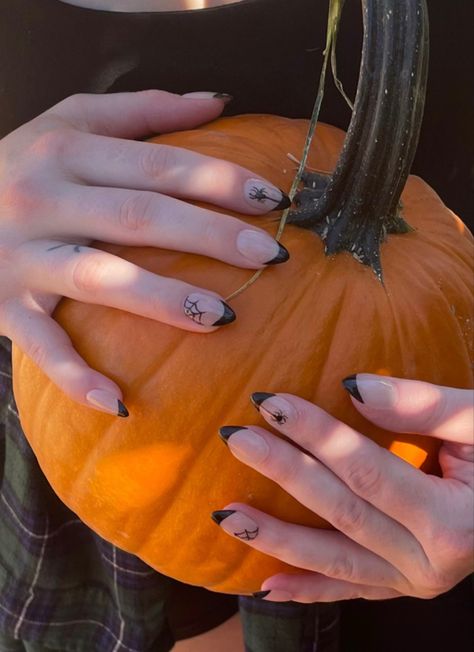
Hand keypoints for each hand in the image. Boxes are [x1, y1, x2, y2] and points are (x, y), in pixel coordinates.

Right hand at [0, 90, 289, 415]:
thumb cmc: (21, 164)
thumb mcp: (71, 121)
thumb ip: (144, 109)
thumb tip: (217, 101)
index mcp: (66, 151)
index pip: (158, 165)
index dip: (218, 181)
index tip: (273, 200)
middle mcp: (43, 199)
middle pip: (140, 217)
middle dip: (210, 235)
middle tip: (271, 255)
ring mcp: (22, 257)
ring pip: (100, 277)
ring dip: (161, 299)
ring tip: (222, 316)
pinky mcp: (4, 306)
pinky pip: (43, 346)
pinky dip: (76, 376)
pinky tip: (119, 403)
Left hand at [213, 375, 473, 600]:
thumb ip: (423, 405)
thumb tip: (352, 386)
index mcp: (455, 520)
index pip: (368, 472)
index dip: (318, 436)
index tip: (270, 402)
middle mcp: (433, 563)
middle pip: (341, 512)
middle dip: (286, 473)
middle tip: (237, 438)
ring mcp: (417, 581)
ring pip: (335, 560)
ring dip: (278, 539)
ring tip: (226, 515)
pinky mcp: (405, 585)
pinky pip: (351, 591)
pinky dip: (309, 591)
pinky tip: (265, 587)